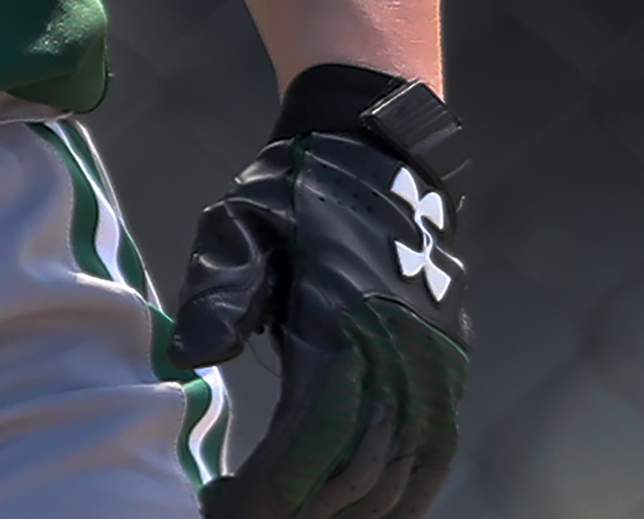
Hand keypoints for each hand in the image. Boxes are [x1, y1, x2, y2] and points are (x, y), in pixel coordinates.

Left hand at [173, 96, 469, 518]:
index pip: (312, 438)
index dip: (269, 490)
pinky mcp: (452, 374)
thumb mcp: (239, 224)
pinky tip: (356, 511)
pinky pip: (433, 459)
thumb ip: (219, 292)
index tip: (221, 511)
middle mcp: (402, 357)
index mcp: (344, 323)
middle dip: (296, 512)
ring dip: (346, 512)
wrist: (381, 159)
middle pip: (355, 472)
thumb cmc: (295, 195)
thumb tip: (191, 359)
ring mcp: (436, 370)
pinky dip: (399, 498)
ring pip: (400, 478)